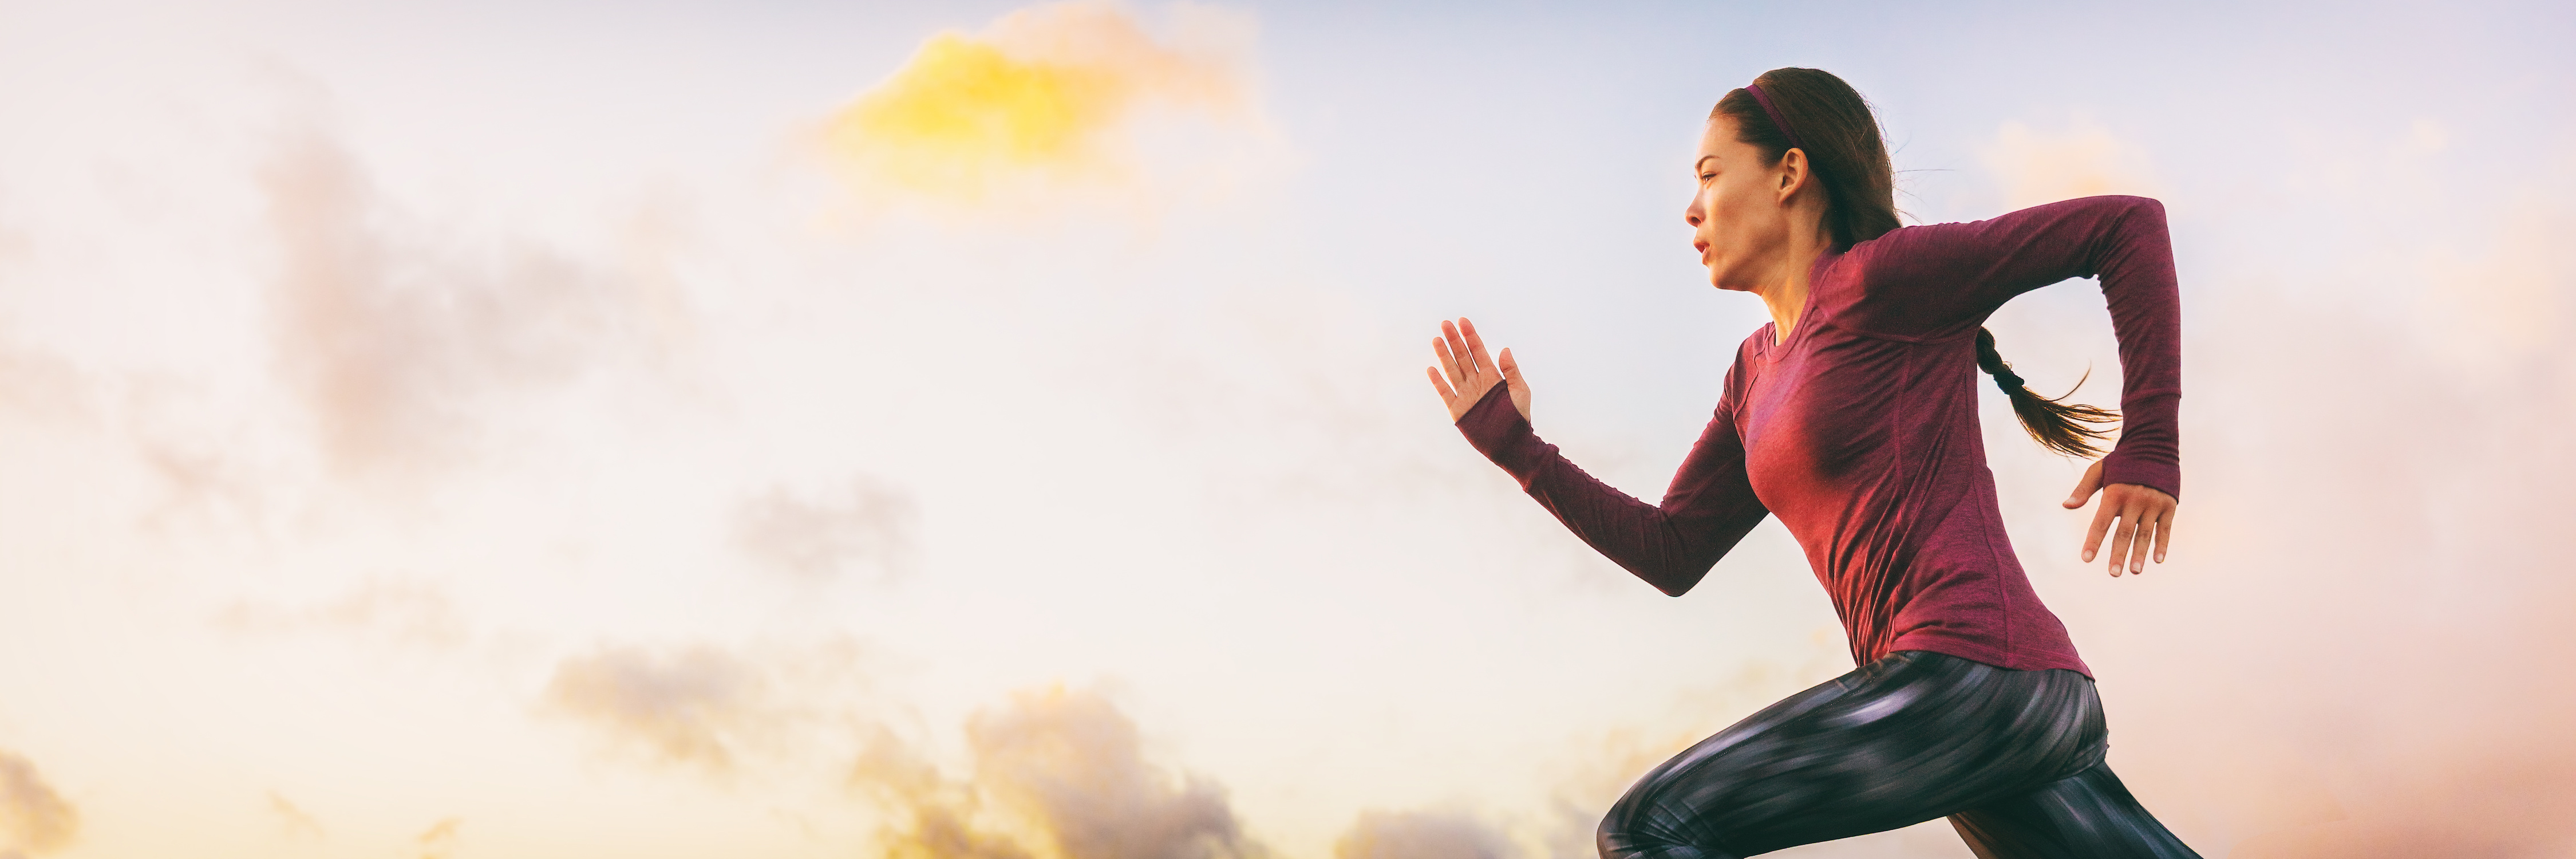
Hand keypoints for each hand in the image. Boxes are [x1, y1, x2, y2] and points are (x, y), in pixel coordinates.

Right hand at [1426, 317, 1530, 421]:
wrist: (1510, 443)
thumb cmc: (1519, 418)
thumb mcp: (1520, 391)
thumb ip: (1512, 371)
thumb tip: (1504, 349)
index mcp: (1492, 376)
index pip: (1478, 351)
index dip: (1470, 336)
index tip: (1463, 321)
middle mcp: (1476, 382)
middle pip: (1462, 357)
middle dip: (1454, 340)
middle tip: (1445, 323)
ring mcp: (1465, 394)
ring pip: (1452, 370)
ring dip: (1444, 355)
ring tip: (1437, 340)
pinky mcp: (1457, 409)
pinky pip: (1445, 392)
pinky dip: (1438, 382)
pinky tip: (1431, 369)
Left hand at [2062, 459, 2175, 576]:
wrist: (2154, 446)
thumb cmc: (2121, 461)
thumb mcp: (2098, 470)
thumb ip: (2083, 489)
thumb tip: (2066, 506)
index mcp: (2115, 493)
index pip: (2101, 522)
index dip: (2093, 541)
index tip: (2086, 559)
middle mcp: (2135, 500)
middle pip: (2124, 532)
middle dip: (2118, 554)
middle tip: (2113, 574)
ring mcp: (2153, 503)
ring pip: (2145, 534)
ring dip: (2140, 554)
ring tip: (2134, 571)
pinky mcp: (2169, 505)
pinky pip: (2165, 529)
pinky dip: (2162, 544)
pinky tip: (2158, 560)